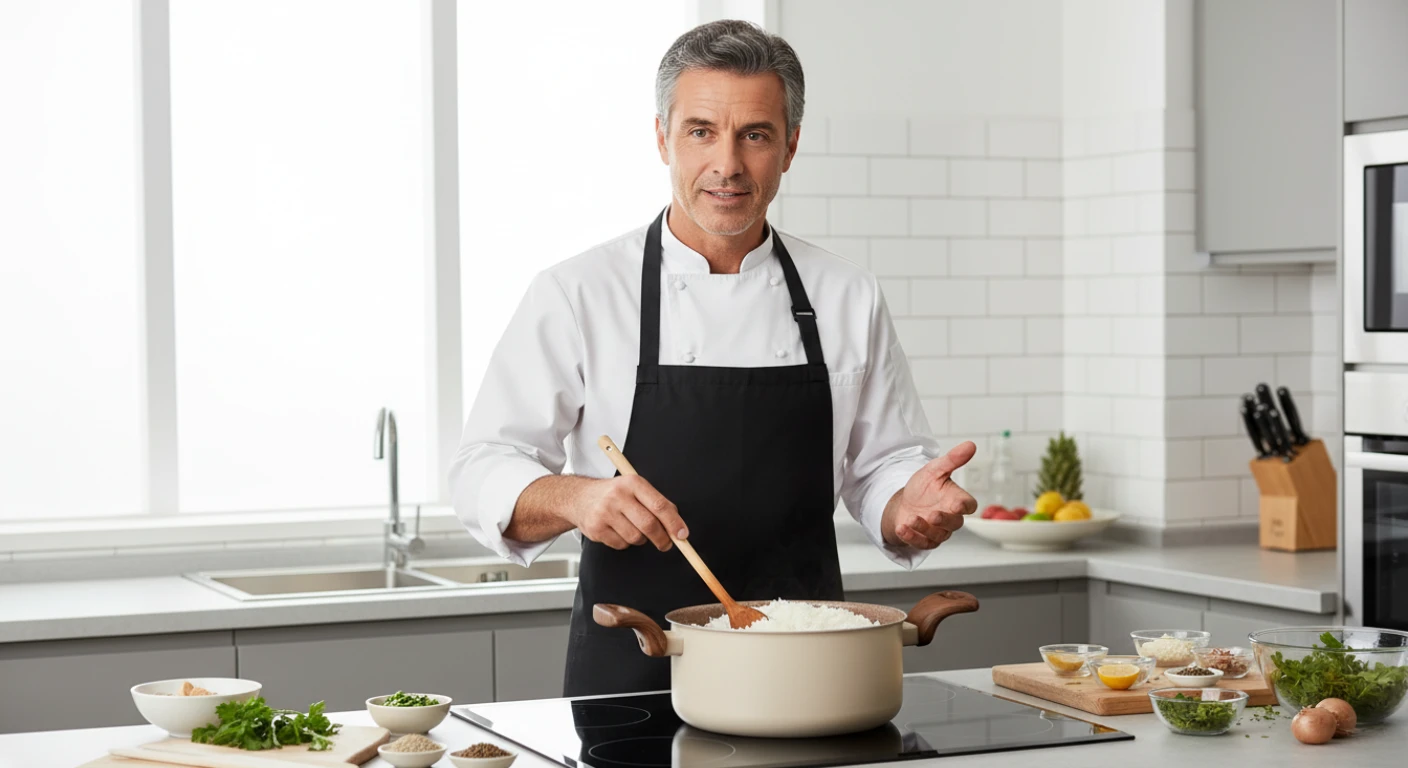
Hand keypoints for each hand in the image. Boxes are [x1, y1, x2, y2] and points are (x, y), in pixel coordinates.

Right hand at [570, 476, 689, 550]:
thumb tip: (678, 526)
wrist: (579, 497)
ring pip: (636, 538)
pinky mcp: (596, 528)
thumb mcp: (635, 489)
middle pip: (649, 525)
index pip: (659, 506)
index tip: (683, 535)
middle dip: (662, 538)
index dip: (674, 523)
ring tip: (633, 528)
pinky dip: (625, 542)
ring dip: (640, 539)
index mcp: (633, 483)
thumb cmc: (613, 494)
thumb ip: (656, 503)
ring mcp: (605, 513)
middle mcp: (618, 496)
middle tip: (666, 543)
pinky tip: (618, 531)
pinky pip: (621, 545)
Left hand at [883, 442, 978, 549]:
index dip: (965, 506)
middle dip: (944, 520)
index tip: (958, 505)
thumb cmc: (924, 488)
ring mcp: (939, 531)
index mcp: (957, 500)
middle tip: (933, 515)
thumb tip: (970, 445)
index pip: (969, 505)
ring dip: (924, 528)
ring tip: (911, 518)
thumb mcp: (935, 470)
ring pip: (938, 535)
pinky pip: (921, 543)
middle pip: (955, 523)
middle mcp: (950, 517)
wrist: (904, 502)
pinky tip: (902, 528)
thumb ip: (952, 459)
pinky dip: (911, 537)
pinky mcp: (925, 540)